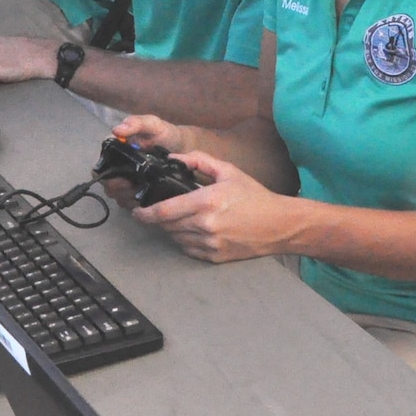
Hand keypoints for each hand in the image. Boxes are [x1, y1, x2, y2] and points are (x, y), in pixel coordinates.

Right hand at [102, 115, 191, 209]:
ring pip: (115, 194)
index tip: (122, 176)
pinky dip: (133, 202)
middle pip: (106, 182)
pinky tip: (144, 197)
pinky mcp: (134, 192)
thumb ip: (137, 123)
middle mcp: (117, 165)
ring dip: (125, 195)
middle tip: (132, 185)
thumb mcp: (153, 125)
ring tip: (141, 191)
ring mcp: (125, 180)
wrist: (184, 149)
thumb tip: (117, 130)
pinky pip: (126, 202)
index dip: (106, 172)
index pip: (101, 164)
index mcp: (117, 149)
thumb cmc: (166, 135)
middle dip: (117, 186)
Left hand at [130, 152, 297, 262]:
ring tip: (181, 218)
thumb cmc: (255, 196)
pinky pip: (188, 249)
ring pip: (176, 238)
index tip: (137, 211)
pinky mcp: (214, 257)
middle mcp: (205, 225)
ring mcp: (210, 244)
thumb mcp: (228, 171)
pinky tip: (194, 230)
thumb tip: (174, 158)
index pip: (164, 211)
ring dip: (172, 229)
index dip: (144, 213)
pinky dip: (185, 240)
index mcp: (206, 202)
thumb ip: (199, 160)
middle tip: (159, 211)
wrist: (278, 225)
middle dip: (158, 219)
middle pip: (166, 226)